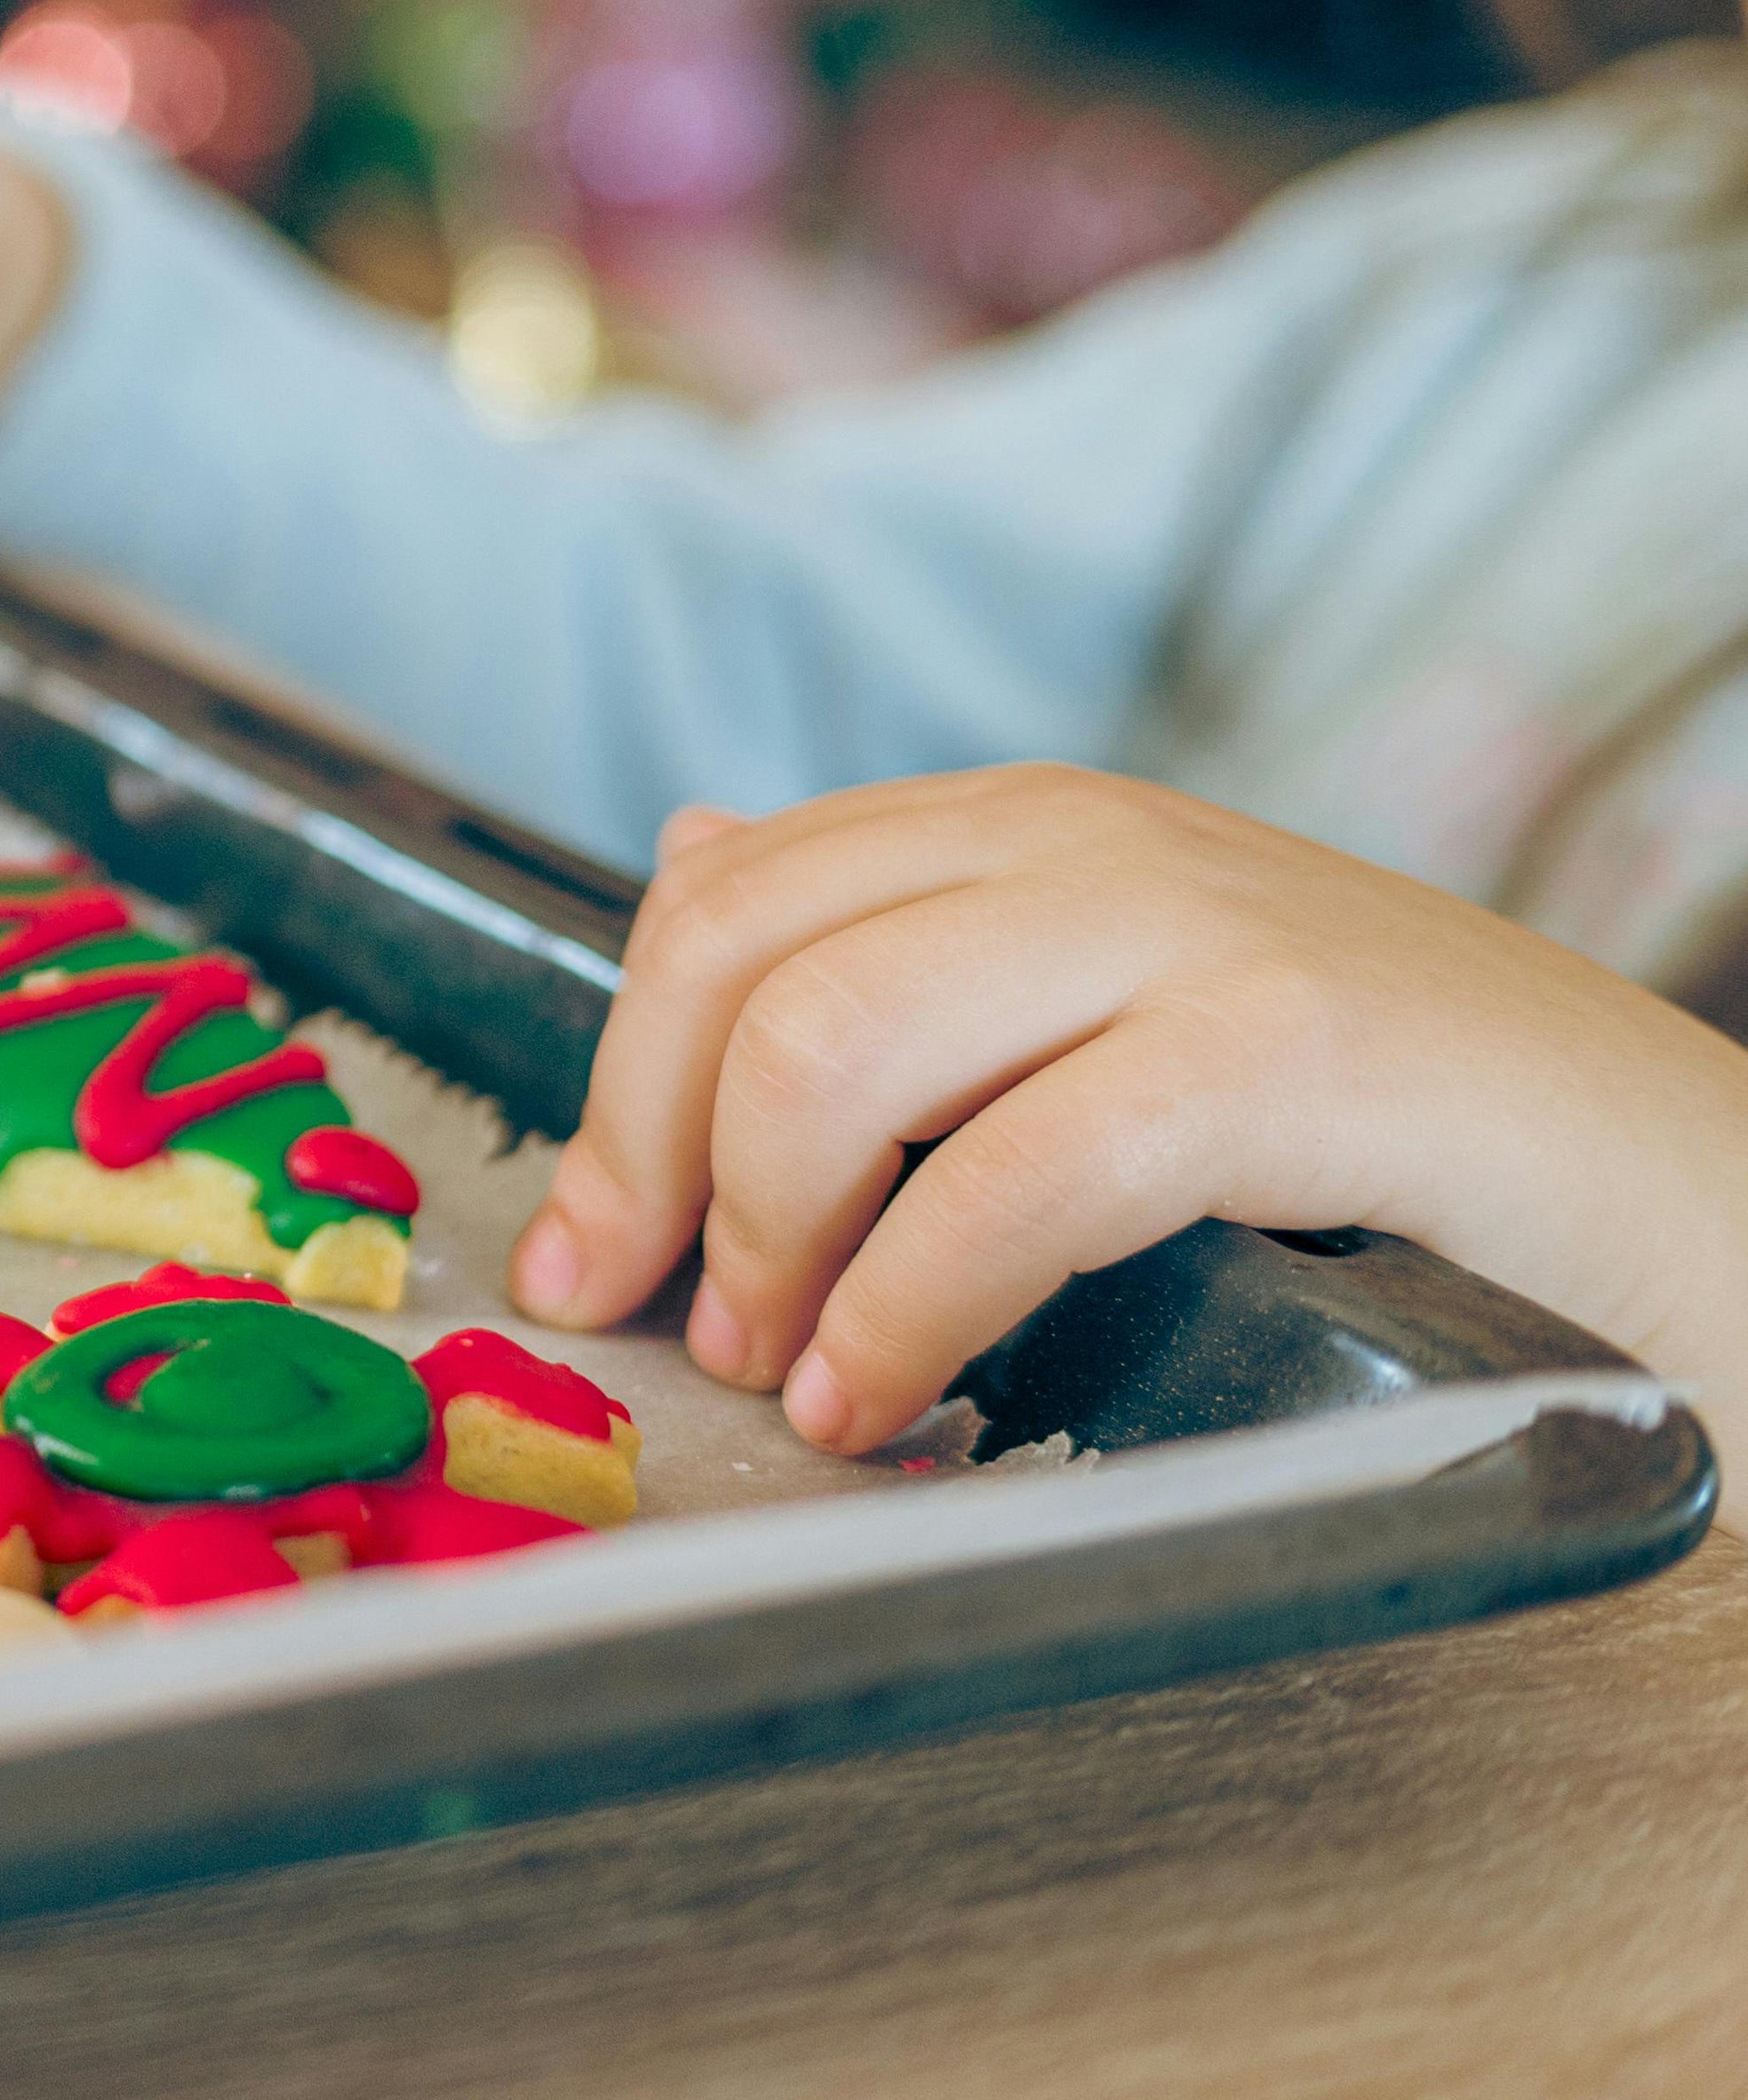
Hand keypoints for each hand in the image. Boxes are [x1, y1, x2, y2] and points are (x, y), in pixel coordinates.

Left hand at [509, 766, 1747, 1449]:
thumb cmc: (1390, 1136)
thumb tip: (689, 855)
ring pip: (832, 1042)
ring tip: (787, 1371)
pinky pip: (1016, 1171)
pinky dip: (908, 1305)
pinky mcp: (1289, 1052)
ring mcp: (1188, 930)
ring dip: (766, 1237)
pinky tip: (884, 1393)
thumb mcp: (1122, 1008)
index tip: (584, 1249)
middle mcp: (1082, 843)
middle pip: (733, 962)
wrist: (1687, 1181)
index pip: (716, 904)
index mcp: (1021, 829)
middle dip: (652, 1159)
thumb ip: (914, 942)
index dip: (613, 1088)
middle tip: (668, 1325)